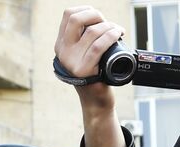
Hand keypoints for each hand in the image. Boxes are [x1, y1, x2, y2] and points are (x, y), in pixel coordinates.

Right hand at [55, 5, 125, 146]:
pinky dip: (110, 36)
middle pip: (76, 19)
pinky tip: (117, 35)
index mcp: (61, 45)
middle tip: (108, 23)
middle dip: (96, 15)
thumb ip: (84, 40)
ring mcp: (72, 61)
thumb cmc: (95, 76)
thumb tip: (98, 20)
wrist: (95, 103)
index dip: (86, 10)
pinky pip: (98, 46)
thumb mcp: (83, 56)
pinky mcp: (83, 70)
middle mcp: (63, 52)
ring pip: (91, 32)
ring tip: (117, 31)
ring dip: (109, 27)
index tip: (99, 17)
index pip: (68, 15)